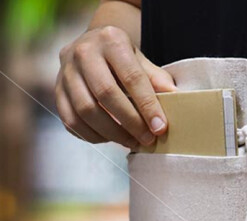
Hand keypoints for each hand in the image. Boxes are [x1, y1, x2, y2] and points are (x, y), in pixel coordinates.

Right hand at [56, 25, 175, 148]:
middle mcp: (82, 52)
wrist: (94, 48)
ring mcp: (65, 71)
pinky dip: (92, 136)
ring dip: (112, 133)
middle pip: (106, 94)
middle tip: (147, 140)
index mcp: (110, 40)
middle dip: (130, 122)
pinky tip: (110, 139)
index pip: (131, 77)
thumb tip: (177, 99)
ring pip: (86, 110)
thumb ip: (157, 79)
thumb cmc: (124, 60)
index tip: (160, 128)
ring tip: (132, 143)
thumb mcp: (143, 62)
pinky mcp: (57, 91)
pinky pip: (71, 120)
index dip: (147, 105)